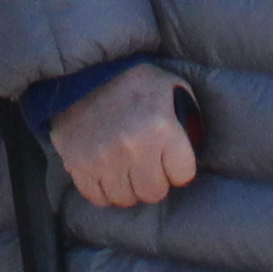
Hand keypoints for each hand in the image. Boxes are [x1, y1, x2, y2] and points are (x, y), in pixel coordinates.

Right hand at [48, 66, 197, 207]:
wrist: (82, 72)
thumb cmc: (134, 82)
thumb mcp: (171, 88)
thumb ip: (188, 119)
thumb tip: (195, 147)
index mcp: (161, 126)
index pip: (183, 175)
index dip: (178, 167)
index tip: (169, 157)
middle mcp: (133, 145)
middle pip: (153, 192)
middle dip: (154, 180)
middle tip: (146, 164)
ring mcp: (103, 157)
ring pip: (125, 198)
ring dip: (127, 187)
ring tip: (125, 168)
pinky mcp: (78, 163)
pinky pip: (97, 197)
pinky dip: (103, 189)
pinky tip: (106, 171)